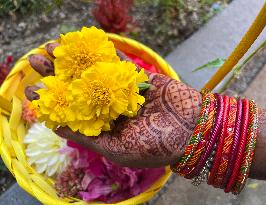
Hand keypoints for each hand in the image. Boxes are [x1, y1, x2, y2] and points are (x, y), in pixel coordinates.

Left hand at [26, 43, 201, 167]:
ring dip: (73, 59)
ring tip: (52, 46)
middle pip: (78, 87)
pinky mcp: (137, 77)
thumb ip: (89, 138)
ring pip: (93, 71)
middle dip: (56, 74)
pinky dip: (102, 52)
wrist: (193, 129)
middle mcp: (109, 106)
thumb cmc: (157, 146)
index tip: (31, 90)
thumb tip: (57, 128)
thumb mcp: (119, 150)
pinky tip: (84, 44)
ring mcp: (122, 90)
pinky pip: (117, 63)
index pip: (70, 110)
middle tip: (35, 60)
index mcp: (103, 125)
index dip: (50, 100)